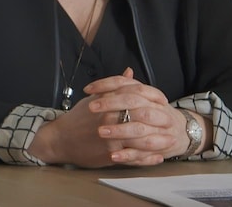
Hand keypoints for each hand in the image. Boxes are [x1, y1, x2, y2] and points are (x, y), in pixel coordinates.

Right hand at [29, 68, 166, 166]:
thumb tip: (129, 72)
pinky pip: (134, 157)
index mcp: (108, 103)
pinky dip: (148, 158)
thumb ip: (114, 86)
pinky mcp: (110, 154)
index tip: (163, 102)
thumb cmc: (78, 118)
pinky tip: (157, 157)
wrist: (60, 139)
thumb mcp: (94, 98)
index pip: (136, 97)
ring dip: (158, 142)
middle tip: (171, 123)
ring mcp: (112, 138)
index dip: (153, 100)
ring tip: (170, 142)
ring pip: (141, 140)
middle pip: (143, 118)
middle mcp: (111, 119)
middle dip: (160, 121)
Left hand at [86, 68, 210, 164]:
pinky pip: (143, 153)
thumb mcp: (144, 98)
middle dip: (111, 105)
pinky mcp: (158, 148)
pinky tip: (113, 155)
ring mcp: (160, 130)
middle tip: (92, 108)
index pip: (128, 85)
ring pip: (140, 128)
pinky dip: (128, 155)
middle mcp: (157, 109)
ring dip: (119, 130)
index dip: (107, 84)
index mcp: (151, 95)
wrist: (183, 133)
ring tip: (100, 131)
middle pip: (134, 103)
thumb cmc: (156, 114)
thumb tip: (124, 72)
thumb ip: (130, 87)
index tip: (89, 89)